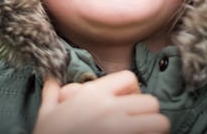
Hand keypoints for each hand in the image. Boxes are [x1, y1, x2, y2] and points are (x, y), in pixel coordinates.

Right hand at [33, 70, 169, 133]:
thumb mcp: (46, 114)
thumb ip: (52, 94)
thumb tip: (50, 81)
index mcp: (93, 96)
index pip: (130, 78)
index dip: (132, 90)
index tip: (125, 104)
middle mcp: (110, 110)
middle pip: (151, 102)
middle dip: (147, 114)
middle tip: (138, 124)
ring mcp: (121, 131)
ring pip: (160, 123)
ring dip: (154, 130)